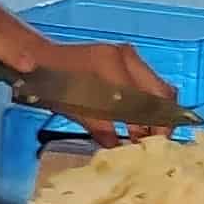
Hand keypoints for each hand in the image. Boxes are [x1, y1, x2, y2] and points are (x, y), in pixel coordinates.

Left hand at [34, 41, 179, 137]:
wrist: (40, 61)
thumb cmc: (53, 85)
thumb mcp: (77, 110)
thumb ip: (102, 127)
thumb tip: (120, 146)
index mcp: (113, 65)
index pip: (147, 98)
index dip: (153, 123)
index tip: (153, 143)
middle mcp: (126, 57)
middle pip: (162, 91)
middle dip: (162, 117)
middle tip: (156, 140)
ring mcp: (127, 56)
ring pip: (157, 87)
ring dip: (156, 111)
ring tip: (148, 134)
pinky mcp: (124, 60)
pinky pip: (147, 83)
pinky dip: (147, 102)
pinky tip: (140, 121)